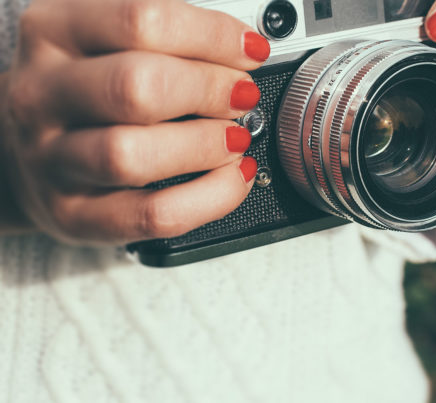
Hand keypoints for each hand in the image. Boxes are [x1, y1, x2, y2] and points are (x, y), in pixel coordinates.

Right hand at [0, 0, 270, 243]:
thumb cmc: (82, 90)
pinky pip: (150, 215)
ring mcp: (52, 159)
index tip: (250, 50)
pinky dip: (207, 198)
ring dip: (205, 146)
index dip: (211, 36)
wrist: (23, 149)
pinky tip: (233, 179)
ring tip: (236, 138)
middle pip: (135, 87)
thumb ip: (164, 38)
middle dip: (209, 91)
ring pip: (132, 156)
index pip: (140, 21)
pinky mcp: (73, 214)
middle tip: (242, 96)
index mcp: (54, 33)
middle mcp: (42, 94)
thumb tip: (240, 48)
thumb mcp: (105, 42)